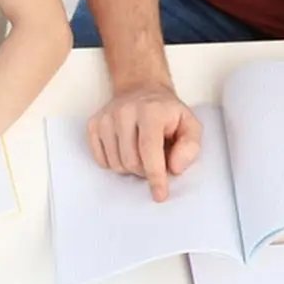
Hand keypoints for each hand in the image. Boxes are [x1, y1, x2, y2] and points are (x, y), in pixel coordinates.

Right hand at [87, 84, 201, 201]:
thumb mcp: (190, 125)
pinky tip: (124, 151)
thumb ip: (190, 147)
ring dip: (130, 168)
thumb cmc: (167, 113)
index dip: (155, 176)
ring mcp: (106, 118)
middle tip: (154, 162)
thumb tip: (174, 168)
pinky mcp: (93, 124)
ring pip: (115, 164)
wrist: (140, 89)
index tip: (160, 195)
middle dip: (145, 171)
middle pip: (131, 161)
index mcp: (151, 111)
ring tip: (140, 154)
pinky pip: (100, 159)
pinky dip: (114, 163)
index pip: (149, 150)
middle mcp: (124, 111)